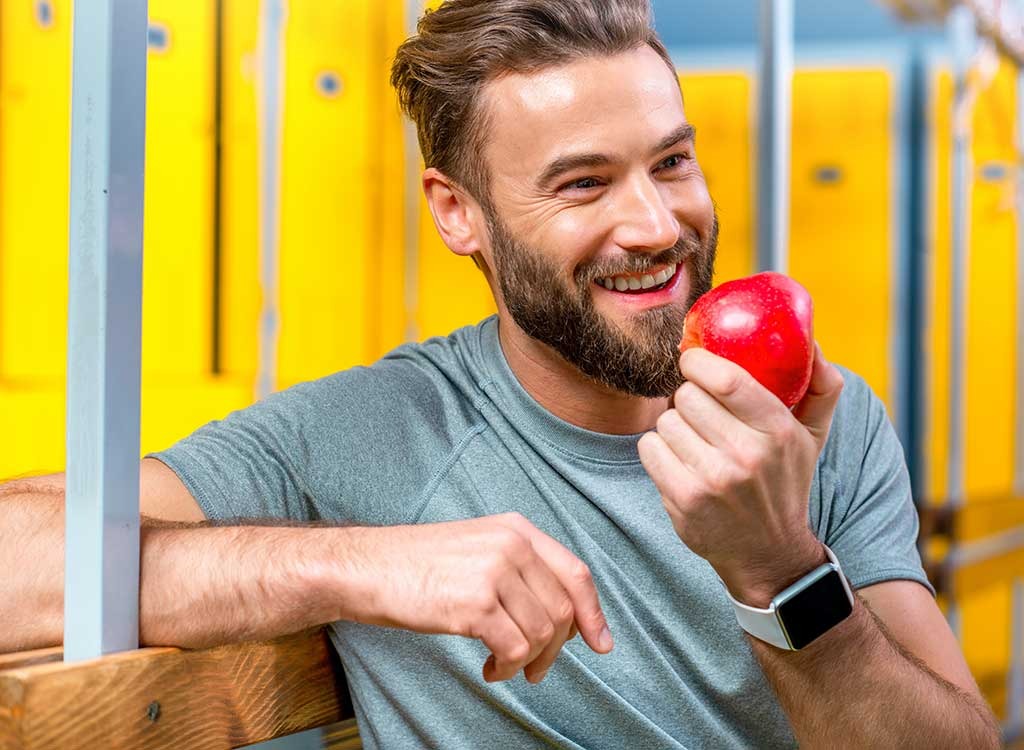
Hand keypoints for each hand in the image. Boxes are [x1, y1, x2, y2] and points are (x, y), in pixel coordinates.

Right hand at [344, 513, 612, 682]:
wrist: (368, 567)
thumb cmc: (418, 565)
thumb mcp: (479, 548)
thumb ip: (522, 571)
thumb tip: (566, 618)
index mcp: (517, 529)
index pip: (575, 573)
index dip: (593, 612)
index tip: (601, 644)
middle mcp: (512, 545)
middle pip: (563, 609)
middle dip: (556, 649)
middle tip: (536, 670)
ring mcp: (494, 572)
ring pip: (542, 633)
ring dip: (528, 662)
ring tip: (504, 666)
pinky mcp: (475, 603)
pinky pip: (516, 648)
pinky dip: (509, 668)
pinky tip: (490, 668)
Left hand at [637, 343, 844, 606]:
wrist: (767, 554)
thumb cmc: (784, 484)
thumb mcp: (812, 438)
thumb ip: (822, 388)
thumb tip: (814, 345)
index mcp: (779, 432)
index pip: (727, 379)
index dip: (699, 362)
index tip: (693, 360)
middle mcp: (747, 455)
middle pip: (688, 396)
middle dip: (688, 398)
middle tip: (699, 412)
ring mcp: (713, 479)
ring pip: (666, 421)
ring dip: (673, 427)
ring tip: (694, 443)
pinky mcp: (684, 499)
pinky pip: (648, 449)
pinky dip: (657, 451)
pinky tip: (678, 462)